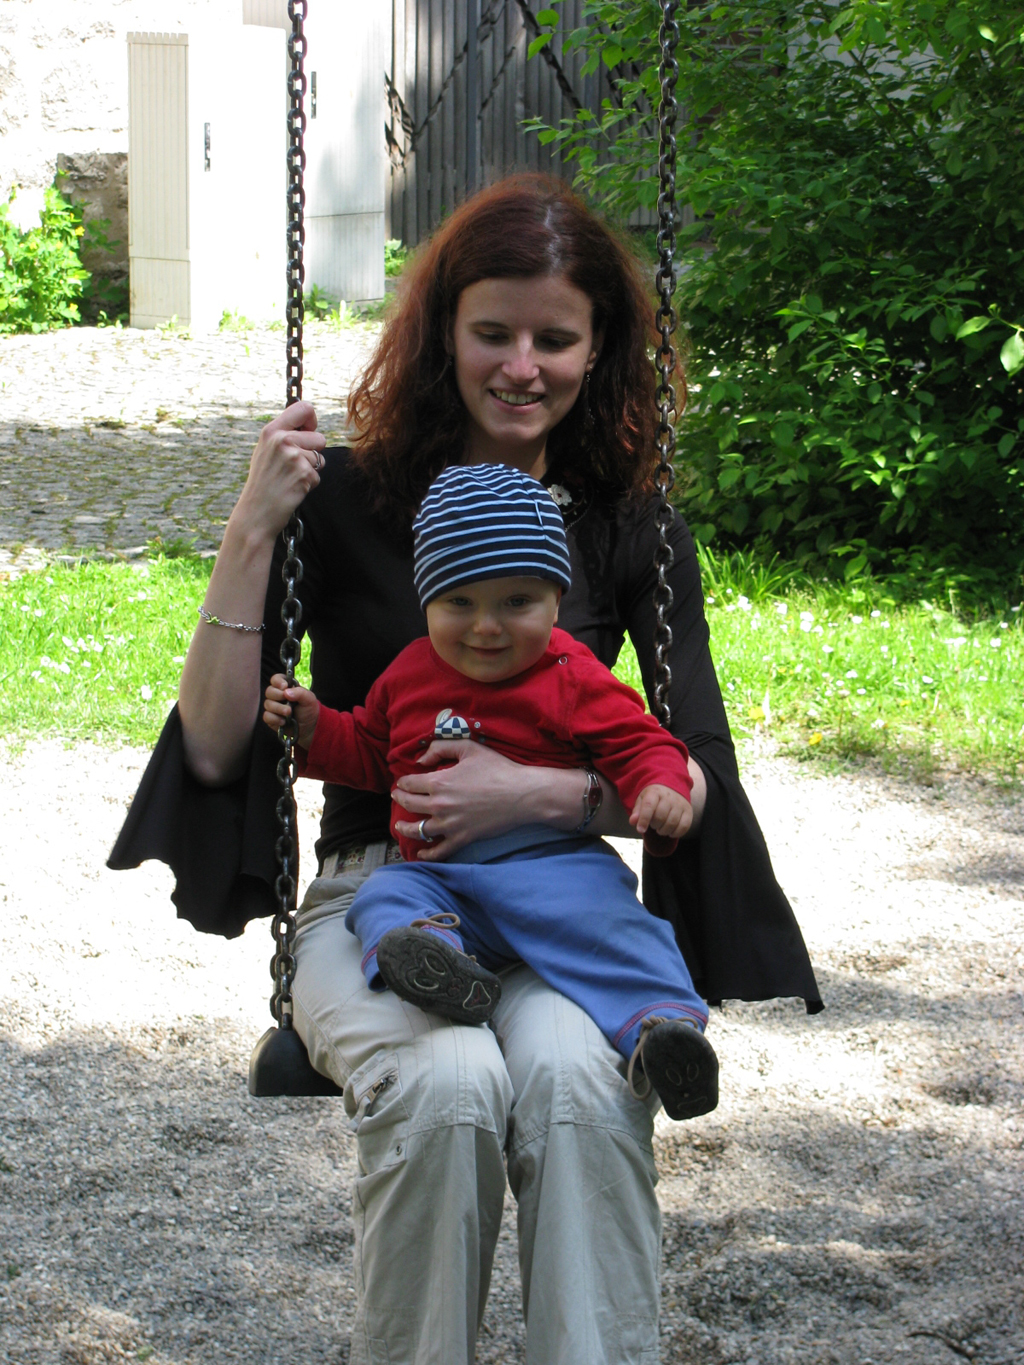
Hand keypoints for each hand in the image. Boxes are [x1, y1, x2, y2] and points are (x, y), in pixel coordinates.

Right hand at [234, 402, 326, 541]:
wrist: (256, 513)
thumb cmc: (263, 483)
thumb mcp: (265, 451)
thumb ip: (284, 435)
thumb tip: (308, 424)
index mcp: (271, 431)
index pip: (304, 408)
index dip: (312, 420)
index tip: (308, 431)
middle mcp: (282, 440)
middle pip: (319, 437)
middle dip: (313, 452)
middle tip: (293, 466)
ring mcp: (293, 457)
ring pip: (320, 458)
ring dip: (310, 470)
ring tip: (289, 478)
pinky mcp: (303, 474)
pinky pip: (318, 475)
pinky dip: (309, 484)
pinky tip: (292, 488)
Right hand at [263, 673, 319, 749]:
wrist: (309, 726)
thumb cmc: (308, 709)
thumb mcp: (309, 699)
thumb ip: (300, 693)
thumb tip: (286, 692)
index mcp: (286, 687)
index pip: (276, 679)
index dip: (278, 681)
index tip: (284, 686)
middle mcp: (277, 695)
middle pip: (269, 691)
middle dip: (278, 696)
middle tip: (288, 703)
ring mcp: (273, 707)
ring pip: (267, 704)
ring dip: (278, 709)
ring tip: (289, 713)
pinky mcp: (271, 718)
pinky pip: (266, 716)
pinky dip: (275, 719)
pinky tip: (283, 722)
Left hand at [392, 740, 550, 861]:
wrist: (521, 794)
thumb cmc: (497, 769)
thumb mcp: (469, 748)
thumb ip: (441, 747)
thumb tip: (421, 759)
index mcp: (439, 782)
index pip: (409, 783)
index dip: (402, 782)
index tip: (402, 783)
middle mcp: (439, 805)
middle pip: (409, 805)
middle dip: (400, 800)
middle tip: (397, 798)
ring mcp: (450, 825)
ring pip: (418, 829)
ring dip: (405, 828)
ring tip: (400, 827)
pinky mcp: (462, 838)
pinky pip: (439, 851)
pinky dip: (427, 854)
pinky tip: (420, 853)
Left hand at [630, 783, 692, 855]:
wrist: (672, 788)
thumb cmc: (654, 797)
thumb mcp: (642, 800)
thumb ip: (637, 811)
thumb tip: (633, 822)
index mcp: (655, 792)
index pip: (649, 806)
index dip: (644, 819)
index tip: (640, 830)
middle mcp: (669, 797)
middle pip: (660, 817)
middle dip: (654, 825)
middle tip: (653, 824)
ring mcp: (680, 804)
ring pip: (672, 823)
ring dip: (663, 831)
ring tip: (660, 828)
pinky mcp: (688, 811)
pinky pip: (684, 826)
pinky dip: (676, 833)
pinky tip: (670, 832)